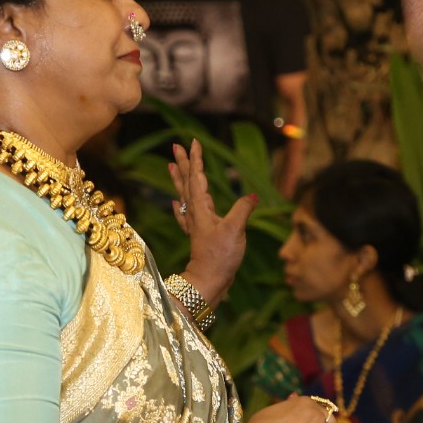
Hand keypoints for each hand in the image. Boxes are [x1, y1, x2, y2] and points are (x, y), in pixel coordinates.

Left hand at [168, 139, 256, 303]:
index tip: (193, 142)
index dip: (196, 159)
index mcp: (201, 208)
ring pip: (184, 195)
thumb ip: (242, 209)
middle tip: (176, 146)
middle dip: (183, 163)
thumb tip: (252, 195)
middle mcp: (195, 213)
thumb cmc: (220, 256)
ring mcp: (195, 224)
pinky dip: (180, 206)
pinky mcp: (198, 235)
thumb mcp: (235, 230)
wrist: (209, 281)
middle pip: (187, 182)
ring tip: (171, 165)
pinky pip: (185, 215)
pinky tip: (176, 202)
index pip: (197, 177)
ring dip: (179, 179)